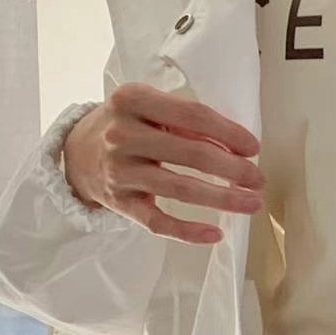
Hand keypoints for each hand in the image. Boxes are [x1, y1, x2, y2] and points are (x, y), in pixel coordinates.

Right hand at [61, 84, 266, 244]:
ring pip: (180, 190)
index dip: (229, 133)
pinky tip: (214, 235)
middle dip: (233, 169)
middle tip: (258, 179)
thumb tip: (234, 146)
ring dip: (222, 198)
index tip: (254, 148)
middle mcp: (122, 135)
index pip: (192, 115)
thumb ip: (185, 121)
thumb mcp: (148, 107)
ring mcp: (120, 171)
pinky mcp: (119, 203)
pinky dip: (188, 232)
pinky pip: (158, 222)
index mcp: (132, 100)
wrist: (77, 152)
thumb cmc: (128, 125)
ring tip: (251, 203)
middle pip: (191, 154)